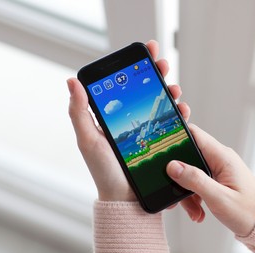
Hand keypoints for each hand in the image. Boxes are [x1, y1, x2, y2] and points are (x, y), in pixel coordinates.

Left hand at [67, 40, 194, 203]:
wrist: (125, 199)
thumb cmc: (104, 171)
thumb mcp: (88, 140)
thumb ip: (79, 112)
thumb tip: (71, 81)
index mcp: (112, 117)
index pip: (124, 85)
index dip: (135, 67)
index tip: (145, 51)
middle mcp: (129, 121)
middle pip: (145, 91)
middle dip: (156, 74)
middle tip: (163, 64)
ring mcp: (146, 131)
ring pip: (160, 104)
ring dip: (170, 92)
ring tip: (174, 89)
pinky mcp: (160, 141)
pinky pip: (171, 123)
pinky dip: (179, 113)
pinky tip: (182, 109)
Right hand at [166, 124, 254, 236]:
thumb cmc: (249, 211)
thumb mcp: (219, 198)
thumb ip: (195, 180)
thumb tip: (173, 166)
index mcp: (222, 156)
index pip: (194, 134)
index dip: (175, 135)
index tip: (158, 146)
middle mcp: (218, 159)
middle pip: (187, 156)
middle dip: (177, 175)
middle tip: (172, 191)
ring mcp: (216, 169)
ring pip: (189, 173)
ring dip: (185, 191)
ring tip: (193, 210)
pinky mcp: (215, 179)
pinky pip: (196, 183)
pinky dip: (192, 197)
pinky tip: (197, 211)